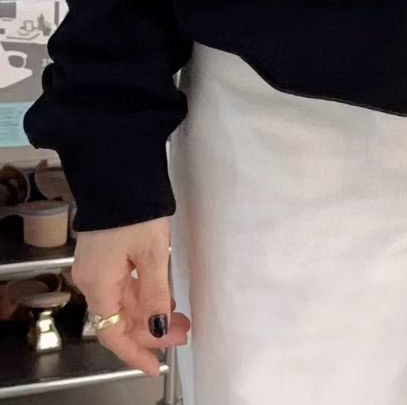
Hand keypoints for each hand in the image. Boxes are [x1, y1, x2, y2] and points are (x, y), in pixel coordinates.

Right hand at [71, 217, 190, 375]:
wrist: (119, 173)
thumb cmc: (135, 209)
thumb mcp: (151, 254)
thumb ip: (155, 294)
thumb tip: (160, 327)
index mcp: (99, 283)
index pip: (112, 331)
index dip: (134, 352)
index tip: (154, 365)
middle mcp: (92, 279)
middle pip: (118, 319)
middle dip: (150, 332)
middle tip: (182, 334)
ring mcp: (96, 266)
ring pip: (122, 302)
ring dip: (149, 314)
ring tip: (180, 318)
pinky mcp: (104, 254)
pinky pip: (122, 286)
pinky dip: (143, 296)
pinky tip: (163, 296)